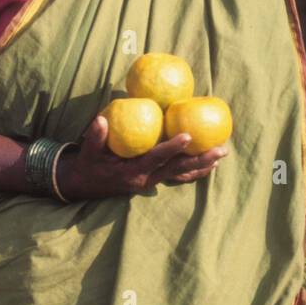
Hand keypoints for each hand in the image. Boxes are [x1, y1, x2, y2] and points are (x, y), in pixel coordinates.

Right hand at [56, 115, 227, 200]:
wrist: (86, 185)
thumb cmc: (89, 164)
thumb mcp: (89, 151)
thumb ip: (96, 136)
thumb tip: (101, 119)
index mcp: (133, 171)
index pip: (156, 158)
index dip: (173, 148)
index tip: (188, 136)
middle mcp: (146, 179)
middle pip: (178, 170)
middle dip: (200, 159)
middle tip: (220, 149)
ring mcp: (151, 181)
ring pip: (181, 175)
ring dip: (202, 166)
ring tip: (220, 156)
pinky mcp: (153, 179)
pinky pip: (177, 177)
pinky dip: (193, 171)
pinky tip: (208, 165)